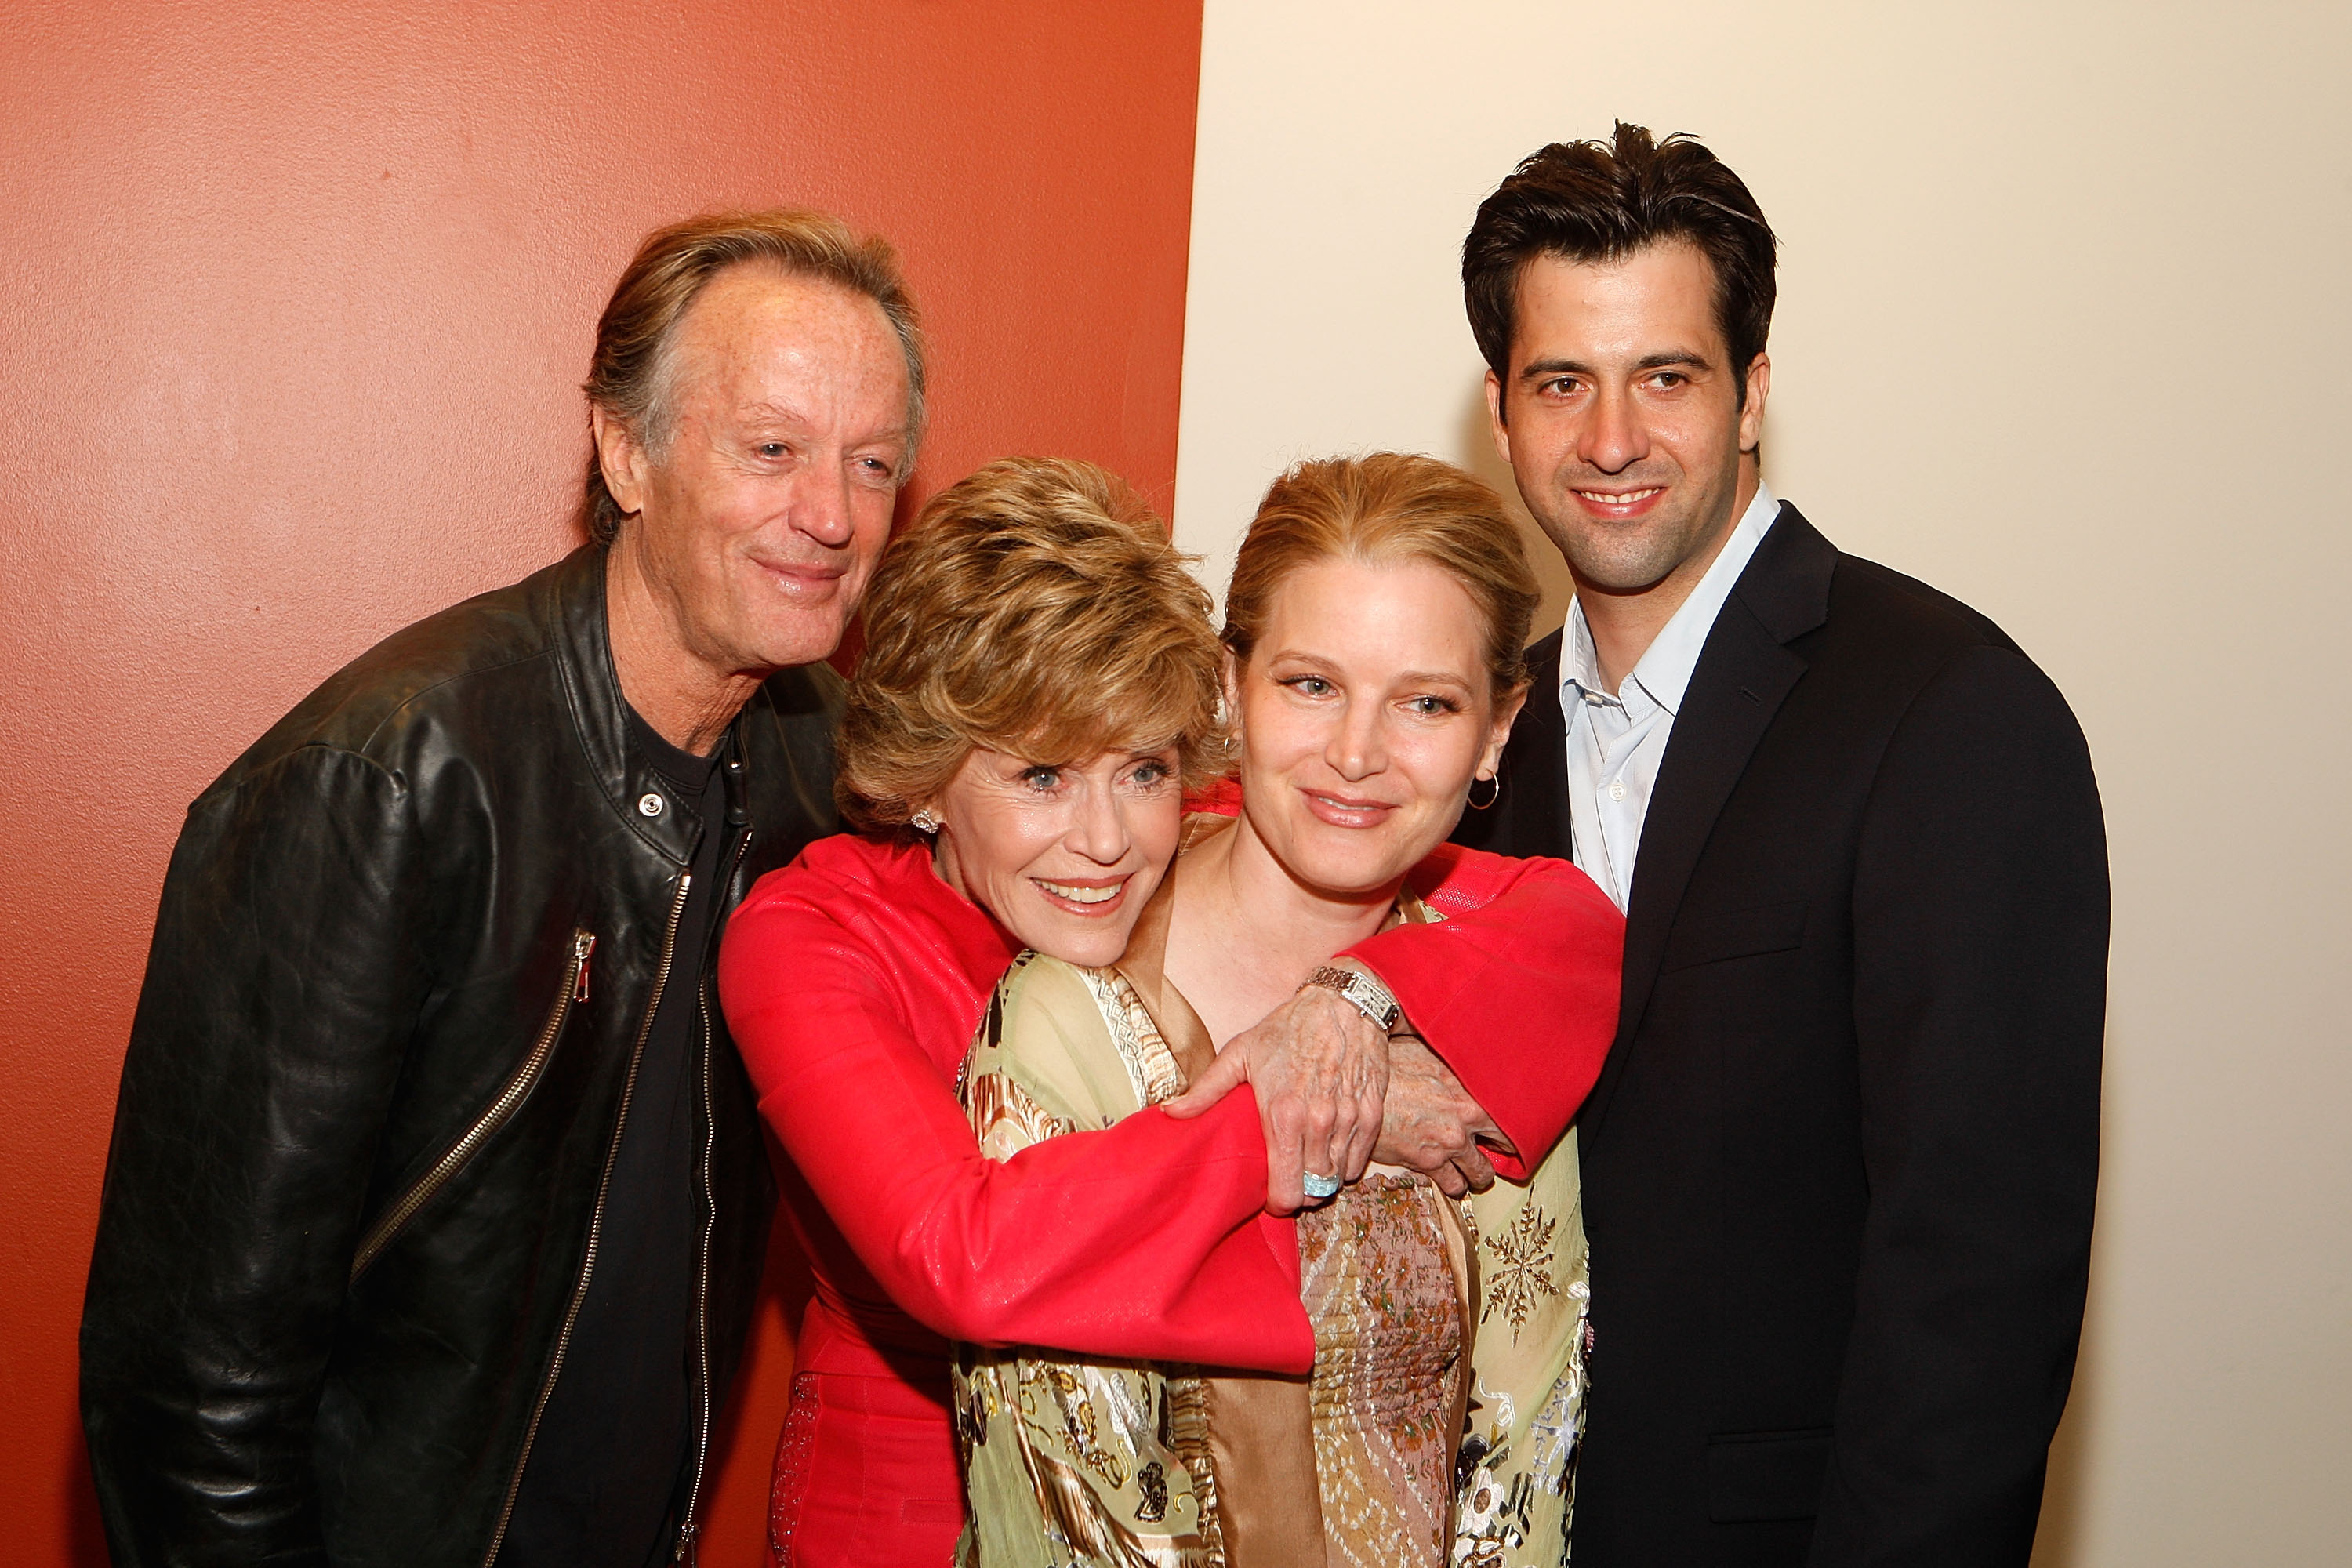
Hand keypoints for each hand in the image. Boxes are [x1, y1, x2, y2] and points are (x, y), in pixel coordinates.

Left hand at [1162, 983, 1388, 1213]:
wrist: (1342, 1004)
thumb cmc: (1287, 1028)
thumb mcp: (1240, 1053)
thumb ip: (1207, 1090)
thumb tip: (1171, 1113)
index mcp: (1283, 1114)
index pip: (1286, 1190)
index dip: (1277, 1203)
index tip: (1270, 1196)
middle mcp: (1319, 1123)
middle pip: (1313, 1191)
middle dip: (1299, 1193)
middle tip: (1287, 1179)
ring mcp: (1349, 1120)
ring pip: (1337, 1179)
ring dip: (1321, 1179)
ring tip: (1306, 1163)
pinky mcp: (1371, 1114)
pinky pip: (1358, 1161)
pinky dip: (1344, 1163)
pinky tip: (1329, 1148)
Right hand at [1374, 1034, 1507, 1197]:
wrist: (1357, 1092)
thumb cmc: (1389, 1066)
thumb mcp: (1427, 1051)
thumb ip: (1452, 1059)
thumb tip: (1463, 1049)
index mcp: (1470, 1086)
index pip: (1509, 1109)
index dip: (1511, 1119)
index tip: (1507, 1124)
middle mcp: (1466, 1117)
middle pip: (1504, 1144)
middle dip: (1501, 1149)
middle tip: (1496, 1149)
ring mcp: (1450, 1143)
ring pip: (1481, 1172)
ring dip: (1479, 1173)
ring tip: (1475, 1170)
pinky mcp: (1429, 1163)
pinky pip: (1454, 1185)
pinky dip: (1455, 1185)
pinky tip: (1452, 1179)